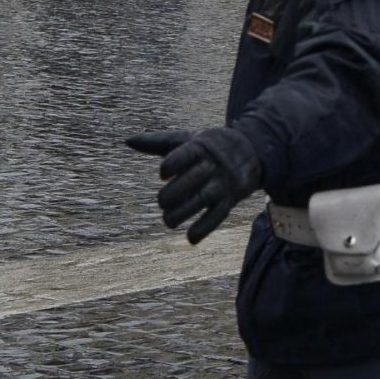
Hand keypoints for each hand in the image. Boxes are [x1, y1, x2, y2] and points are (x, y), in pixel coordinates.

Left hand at [129, 125, 262, 243]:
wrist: (252, 150)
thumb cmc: (208, 147)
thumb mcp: (187, 140)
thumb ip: (158, 142)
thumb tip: (127, 141)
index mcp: (201, 147)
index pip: (184, 155)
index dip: (170, 166)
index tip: (163, 174)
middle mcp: (214, 164)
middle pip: (191, 180)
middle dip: (172, 195)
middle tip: (163, 201)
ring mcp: (223, 182)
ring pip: (202, 199)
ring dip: (182, 213)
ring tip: (169, 220)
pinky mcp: (231, 199)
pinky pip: (218, 216)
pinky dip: (204, 228)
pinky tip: (190, 238)